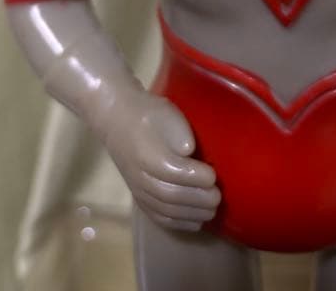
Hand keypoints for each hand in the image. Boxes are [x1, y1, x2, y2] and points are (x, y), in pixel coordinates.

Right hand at [100, 90, 220, 231]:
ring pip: (165, 209)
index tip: (213, 175)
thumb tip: (189, 150)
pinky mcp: (139, 197)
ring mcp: (138, 189)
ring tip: (212, 211)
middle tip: (218, 197)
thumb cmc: (148, 114)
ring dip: (191, 214)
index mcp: (148, 155)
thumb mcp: (165, 113)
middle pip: (170, 195)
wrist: (118, 120)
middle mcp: (141, 177)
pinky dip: (178, 223)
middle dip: (197, 199)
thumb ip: (179, 130)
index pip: (173, 172)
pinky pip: (157, 216)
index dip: (195, 177)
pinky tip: (195, 222)